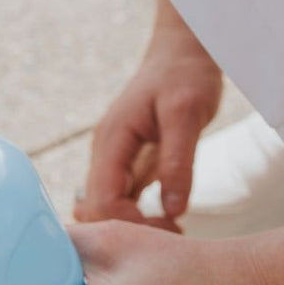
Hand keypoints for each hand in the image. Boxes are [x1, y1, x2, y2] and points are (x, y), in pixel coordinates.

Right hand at [74, 0, 221, 229]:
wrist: (181, 51)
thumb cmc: (184, 76)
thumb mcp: (187, 115)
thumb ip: (178, 162)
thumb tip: (172, 210)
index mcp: (110, 141)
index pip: (102, 200)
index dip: (130, 222)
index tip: (170, 227)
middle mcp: (103, 153)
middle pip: (96, 209)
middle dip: (129, 229)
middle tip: (174, 233)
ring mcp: (111, 159)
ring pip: (104, 207)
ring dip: (132, 225)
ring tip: (172, 229)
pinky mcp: (125, 163)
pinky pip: (119, 198)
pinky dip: (136, 215)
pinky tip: (166, 219)